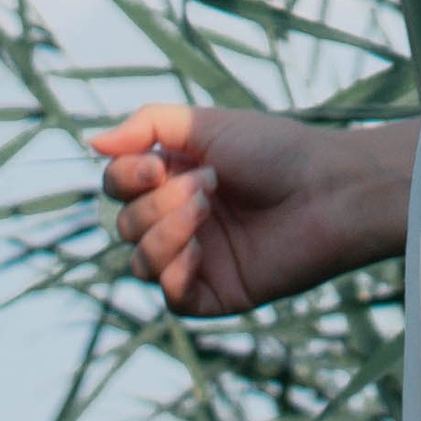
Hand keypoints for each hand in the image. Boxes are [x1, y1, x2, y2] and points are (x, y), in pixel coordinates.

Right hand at [88, 104, 414, 313]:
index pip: (116, 185)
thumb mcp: (205, 124)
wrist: (329, 188)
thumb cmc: (275, 150)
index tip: (157, 161)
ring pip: (139, 262)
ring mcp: (196, 258)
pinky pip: (170, 296)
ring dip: (165, 231)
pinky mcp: (216, 293)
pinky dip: (173, 272)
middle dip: (155, 201)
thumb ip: (147, 124)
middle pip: (123, 223)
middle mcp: (179, 218)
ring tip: (209, 206)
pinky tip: (197, 250)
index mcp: (173, 177)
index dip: (124, 176)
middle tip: (208, 182)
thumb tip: (91, 142)